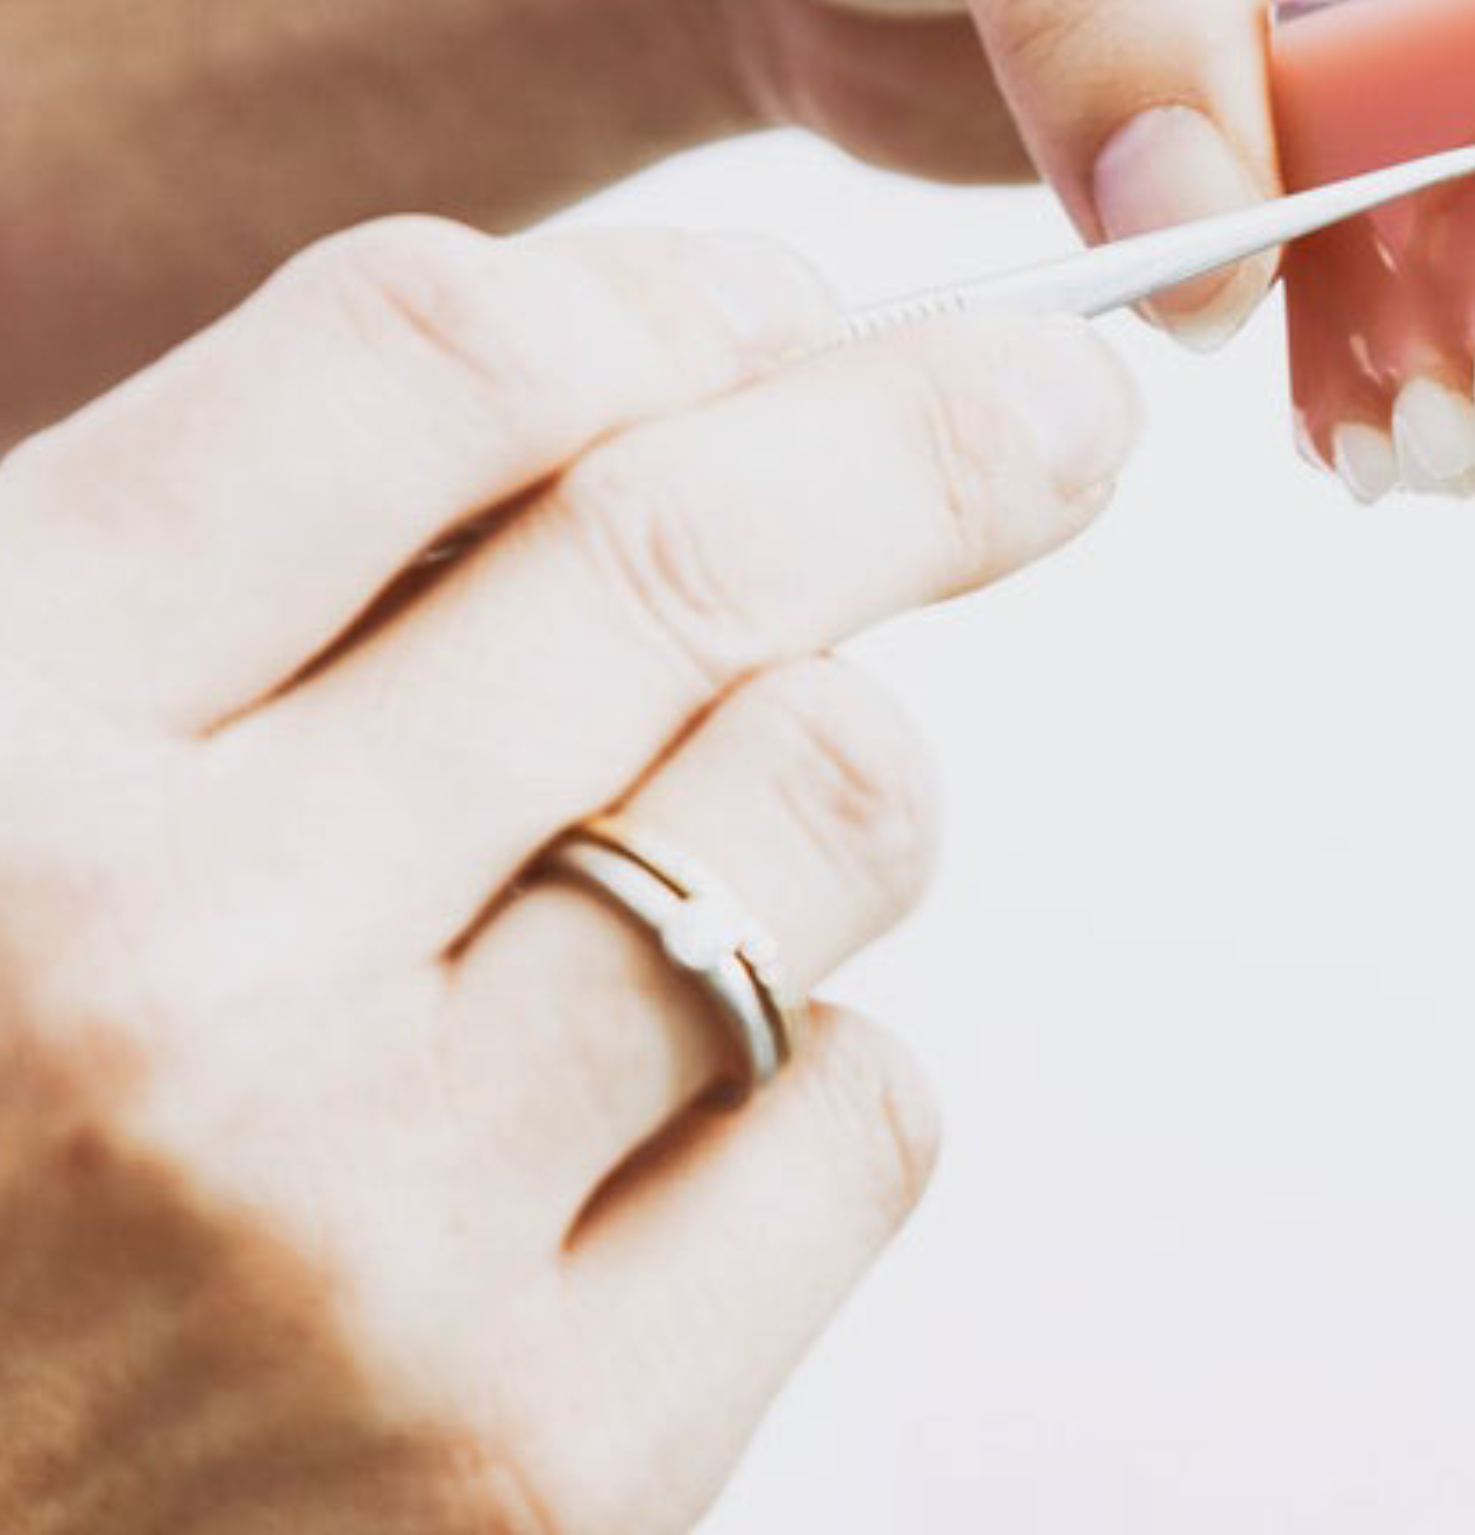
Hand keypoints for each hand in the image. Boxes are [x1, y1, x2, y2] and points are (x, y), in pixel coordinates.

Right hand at [0, 219, 1135, 1532]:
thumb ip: (220, 588)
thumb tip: (641, 366)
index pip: (434, 366)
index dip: (664, 299)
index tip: (781, 307)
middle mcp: (184, 990)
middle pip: (695, 556)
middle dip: (929, 430)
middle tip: (1050, 395)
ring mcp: (380, 1253)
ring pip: (831, 804)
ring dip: (829, 761)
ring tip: (711, 815)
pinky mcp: (549, 1485)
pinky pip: (863, 1112)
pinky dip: (818, 1052)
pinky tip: (670, 1095)